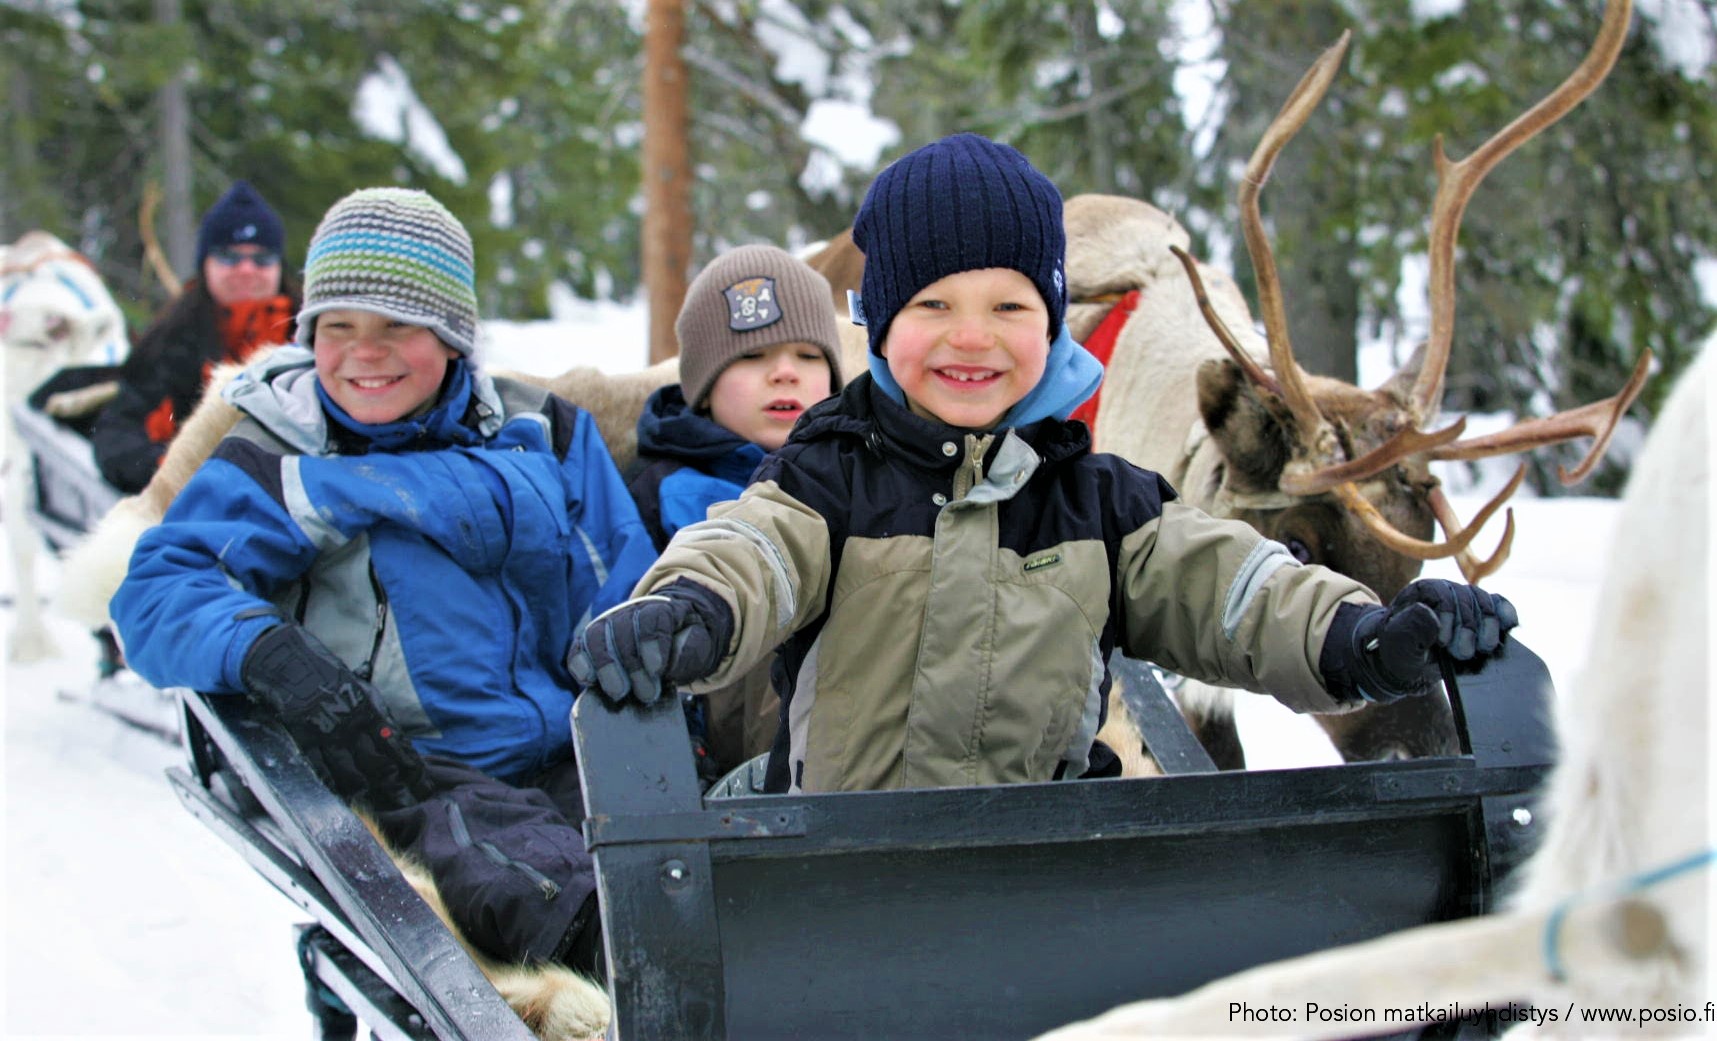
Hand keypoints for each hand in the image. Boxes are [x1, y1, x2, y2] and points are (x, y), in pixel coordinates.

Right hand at [241, 624, 431, 810]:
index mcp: (371, 711)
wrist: (291, 664)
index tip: (426, 785)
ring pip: (352, 775)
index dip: (413, 768)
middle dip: (398, 788)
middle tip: (412, 805)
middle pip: (380, 765)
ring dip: (369, 794)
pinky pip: (322, 772)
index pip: (398, 746)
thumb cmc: (331, 677)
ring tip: (383, 809)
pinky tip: (348, 801)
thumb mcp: (363, 691)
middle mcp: (353, 726)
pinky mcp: (305, 742)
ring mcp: (328, 736)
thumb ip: (379, 718)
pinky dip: (336, 788)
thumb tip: (397, 742)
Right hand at [568, 580, 730, 704]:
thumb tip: (666, 663)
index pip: (651, 619)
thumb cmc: (683, 642)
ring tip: (619, 694)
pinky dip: (579, 665)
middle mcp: (628, 612)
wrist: (670, 636)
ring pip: (595, 637)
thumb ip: (689, 649)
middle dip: (632, 666)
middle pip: (621, 630)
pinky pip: (577, 650)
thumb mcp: (698, 644)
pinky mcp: (589, 643)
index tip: (657, 670)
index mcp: (659, 608)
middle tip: (646, 694)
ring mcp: (606, 625)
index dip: (652, 644)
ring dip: (606, 668)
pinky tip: (589, 681)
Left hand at [1349, 580, 1518, 702]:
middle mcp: (1446, 591)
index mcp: (1421, 591)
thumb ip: (1409, 628)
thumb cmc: (1399, 651)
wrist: (1409, 663)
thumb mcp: (1396, 643)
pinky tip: (1509, 626)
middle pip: (1466, 597)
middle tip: (1464, 653)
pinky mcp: (1483, 614)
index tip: (1443, 642)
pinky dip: (1506, 613)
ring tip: (1484, 648)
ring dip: (1488, 624)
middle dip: (1468, 627)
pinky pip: (1500, 605)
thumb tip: (1431, 614)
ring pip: (1485, 601)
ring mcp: (1467, 601)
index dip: (1446, 615)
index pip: (1440, 593)